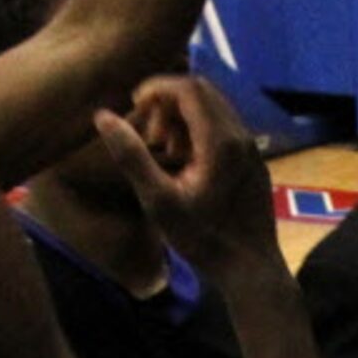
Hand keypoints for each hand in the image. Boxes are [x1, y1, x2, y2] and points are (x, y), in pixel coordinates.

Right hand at [92, 74, 280, 277]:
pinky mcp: (254, 161)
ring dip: (184, 116)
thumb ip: (132, 157)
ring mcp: (252, 148)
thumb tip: (103, 116)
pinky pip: (225, 128)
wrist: (250, 269)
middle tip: (149, 132)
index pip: (189, 88)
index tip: (134, 104)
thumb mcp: (159, 201)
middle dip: (170, 101)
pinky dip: (200, 131)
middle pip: (203, 91)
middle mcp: (241, 136)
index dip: (157, 87)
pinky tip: (186, 163)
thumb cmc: (203, 239)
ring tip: (164, 149)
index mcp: (220, 141)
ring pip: (215, 108)